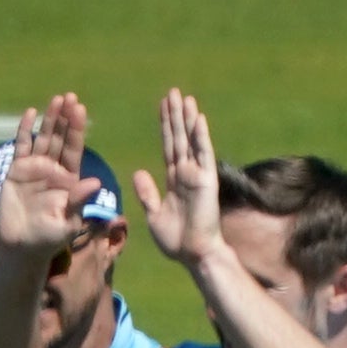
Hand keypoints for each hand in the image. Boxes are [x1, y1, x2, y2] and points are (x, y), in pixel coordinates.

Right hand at [0, 95, 91, 254]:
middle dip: (65, 119)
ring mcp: (35, 168)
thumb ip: (78, 201)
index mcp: (69, 180)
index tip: (80, 110)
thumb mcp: (68, 222)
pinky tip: (30, 114)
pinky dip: (25, 131)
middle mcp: (54, 170)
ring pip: (44, 139)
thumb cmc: (50, 239)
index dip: (77, 130)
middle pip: (61, 139)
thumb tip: (94, 182)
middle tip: (70, 98)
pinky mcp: (17, 170)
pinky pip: (22, 147)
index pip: (75, 150)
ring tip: (56, 100)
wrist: (22, 247)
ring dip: (50, 120)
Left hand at [139, 86, 228, 265]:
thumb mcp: (153, 214)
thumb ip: (147, 193)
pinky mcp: (207, 180)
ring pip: (191, 141)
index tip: (162, 106)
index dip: (165, 126)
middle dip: (175, 116)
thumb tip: (139, 171)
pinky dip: (201, 136)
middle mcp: (186, 173)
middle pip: (179, 138)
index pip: (168, 146)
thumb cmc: (175, 240)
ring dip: (188, 119)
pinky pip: (204, 154)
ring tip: (184, 97)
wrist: (193, 254)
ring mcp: (198, 175)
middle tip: (172, 92)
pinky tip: (198, 118)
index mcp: (173, 180)